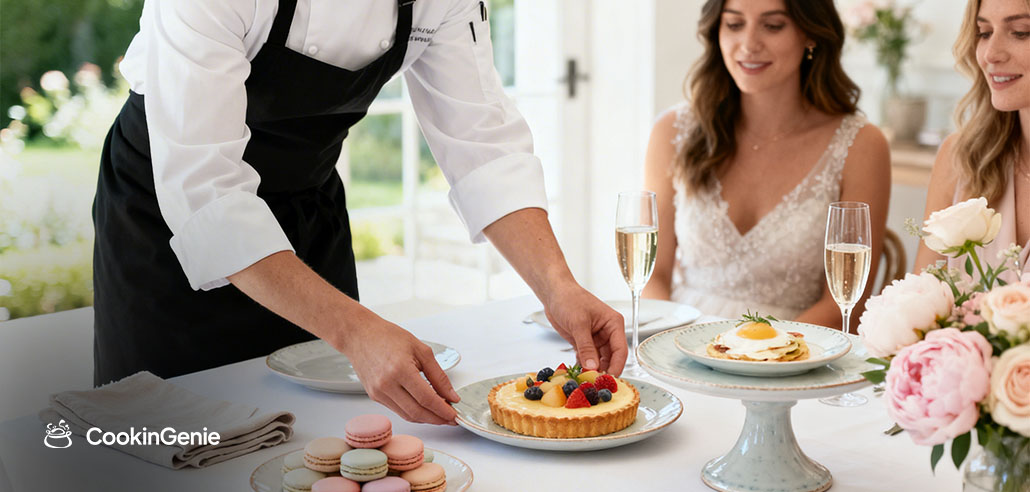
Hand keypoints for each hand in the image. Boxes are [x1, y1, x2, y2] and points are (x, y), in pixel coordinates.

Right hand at [334, 315, 459, 424]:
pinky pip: (398, 410)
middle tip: (450, 418)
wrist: (359, 336)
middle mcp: (387, 384)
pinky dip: (413, 412)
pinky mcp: (374, 396)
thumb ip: (438, 375)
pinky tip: (423, 408)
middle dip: (437, 419)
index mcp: (400, 370)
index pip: (427, 399)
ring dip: (426, 418)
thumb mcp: (421, 350)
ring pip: (407, 415)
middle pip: (417, 412)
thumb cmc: (388, 337)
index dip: (443, 410)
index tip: (454, 415)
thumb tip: (451, 396)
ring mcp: (378, 392)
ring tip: (440, 414)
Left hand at [543, 285, 627, 374]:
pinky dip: (583, 366)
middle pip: (611, 358)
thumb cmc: (569, 299)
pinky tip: (577, 374)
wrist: (554, 294)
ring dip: (593, 370)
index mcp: (614, 324)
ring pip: (599, 361)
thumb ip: (586, 346)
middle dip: (604, 371)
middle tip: (595, 384)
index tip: (609, 380)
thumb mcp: (578, 323)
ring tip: (585, 381)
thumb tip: (592, 367)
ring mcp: (596, 339)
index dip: (616, 366)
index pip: (621, 350)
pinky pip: (587, 359)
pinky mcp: (585, 343)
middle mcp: (608, 333)